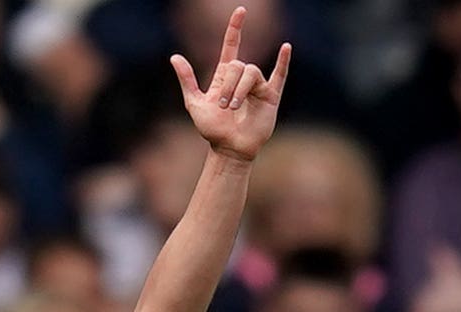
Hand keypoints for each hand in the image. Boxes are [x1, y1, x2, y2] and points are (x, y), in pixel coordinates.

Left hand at [170, 7, 291, 162]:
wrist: (229, 149)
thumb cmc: (212, 130)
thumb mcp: (195, 103)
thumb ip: (187, 80)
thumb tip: (174, 56)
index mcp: (225, 76)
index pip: (231, 45)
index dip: (235, 28)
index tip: (240, 11)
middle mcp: (242, 78)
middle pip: (238, 64)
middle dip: (229, 84)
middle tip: (224, 105)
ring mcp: (257, 86)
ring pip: (252, 72)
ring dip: (241, 90)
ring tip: (235, 108)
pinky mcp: (270, 97)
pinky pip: (280, 75)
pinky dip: (283, 61)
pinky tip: (286, 48)